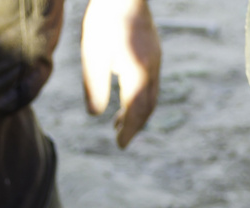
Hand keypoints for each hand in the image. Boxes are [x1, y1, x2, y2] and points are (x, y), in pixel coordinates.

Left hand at [82, 0, 161, 148]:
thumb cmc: (105, 20)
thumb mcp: (93, 55)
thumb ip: (95, 86)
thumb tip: (95, 114)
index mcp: (138, 75)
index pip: (135, 112)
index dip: (128, 131)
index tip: (120, 145)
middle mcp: (151, 70)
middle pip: (147, 107)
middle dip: (135, 125)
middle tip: (121, 138)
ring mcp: (155, 59)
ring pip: (151, 94)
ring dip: (137, 111)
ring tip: (120, 119)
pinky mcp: (153, 50)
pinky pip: (151, 82)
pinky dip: (140, 95)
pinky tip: (127, 92)